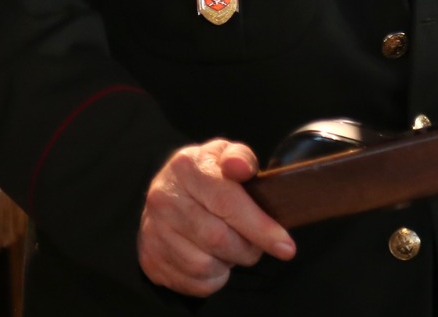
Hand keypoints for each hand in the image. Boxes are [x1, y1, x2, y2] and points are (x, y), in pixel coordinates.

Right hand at [138, 139, 296, 295]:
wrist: (166, 193)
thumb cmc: (205, 175)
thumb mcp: (224, 155)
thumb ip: (240, 156)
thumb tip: (241, 167)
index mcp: (186, 167)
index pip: (227, 203)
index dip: (260, 227)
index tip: (286, 246)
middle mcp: (165, 199)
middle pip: (219, 239)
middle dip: (247, 247)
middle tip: (254, 241)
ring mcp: (155, 231)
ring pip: (206, 265)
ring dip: (229, 262)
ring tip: (229, 245)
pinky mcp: (152, 259)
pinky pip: (195, 282)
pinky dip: (214, 277)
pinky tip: (213, 257)